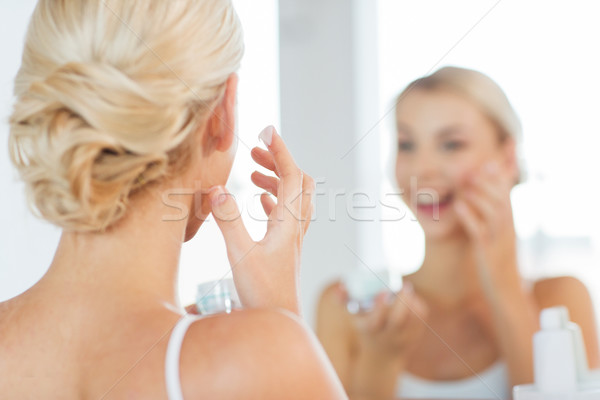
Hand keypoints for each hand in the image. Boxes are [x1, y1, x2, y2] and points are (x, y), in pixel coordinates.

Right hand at [208, 126, 314, 315]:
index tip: (266, 131)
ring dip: (278, 180)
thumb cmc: (262, 294)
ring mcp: (292, 239)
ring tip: (253, 174)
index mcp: (288, 223)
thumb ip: (228, 221)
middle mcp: (295, 227)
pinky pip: (286, 216)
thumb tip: (217, 188)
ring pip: (294, 199)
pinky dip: (275, 201)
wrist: (280, 322)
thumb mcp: (240, 255)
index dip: (280, 151)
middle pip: (299, 183)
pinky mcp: (285, 250)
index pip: (291, 176)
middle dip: (280, 162)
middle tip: (256, 152)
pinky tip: (260, 203)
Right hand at [349, 283, 427, 366]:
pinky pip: (420, 318)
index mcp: (370, 330)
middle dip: (402, 302)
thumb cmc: (366, 329)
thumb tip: (341, 285)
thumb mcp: (354, 317)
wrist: (382, 355)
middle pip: (397, 321)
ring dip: (411, 302)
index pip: (375, 321)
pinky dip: (417, 305)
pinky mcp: (415, 335)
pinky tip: (411, 299)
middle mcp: (387, 336)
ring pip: (412, 319)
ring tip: (406, 290)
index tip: (383, 292)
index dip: (380, 306)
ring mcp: (403, 337)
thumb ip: (344, 300)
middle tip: (404, 286)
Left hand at [454, 161, 520, 299]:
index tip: (488, 164)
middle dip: (489, 184)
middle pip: (502, 201)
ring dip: (480, 196)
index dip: (499, 180)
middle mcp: (507, 231)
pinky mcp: (487, 253)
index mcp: (510, 226)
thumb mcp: (498, 241)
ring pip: (494, 214)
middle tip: (475, 169)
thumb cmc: (498, 264)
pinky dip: (469, 217)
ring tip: (467, 184)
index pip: (507, 198)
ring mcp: (498, 242)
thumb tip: (481, 206)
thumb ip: (492, 223)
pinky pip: (479, 232)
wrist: (506, 292)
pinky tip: (458, 206)